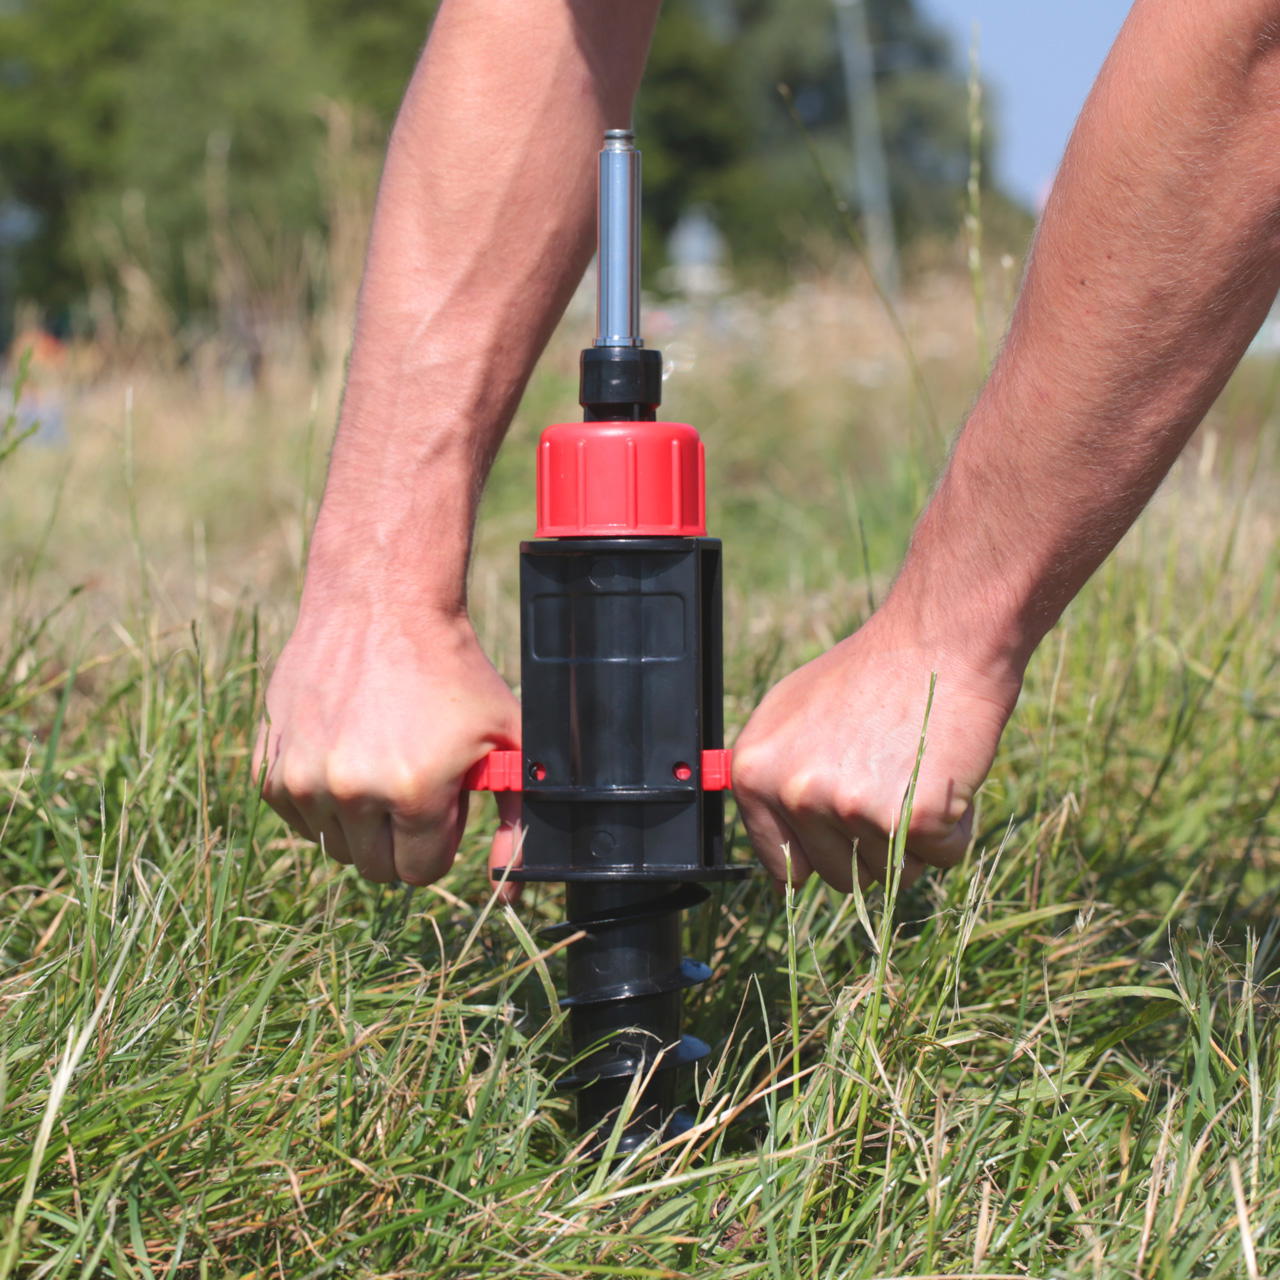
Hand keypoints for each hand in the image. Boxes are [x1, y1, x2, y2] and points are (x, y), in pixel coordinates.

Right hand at [254, 601, 521, 897]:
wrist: (381, 604)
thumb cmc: (455, 671)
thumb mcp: (508, 739)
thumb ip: (519, 819)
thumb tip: (511, 890)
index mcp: (414, 792)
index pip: (420, 872)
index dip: (437, 836)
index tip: (441, 796)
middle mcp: (352, 791)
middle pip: (376, 867)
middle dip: (400, 835)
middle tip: (413, 776)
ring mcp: (303, 779)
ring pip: (335, 845)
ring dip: (360, 818)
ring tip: (381, 755)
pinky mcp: (269, 765)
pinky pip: (299, 817)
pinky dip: (322, 797)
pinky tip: (345, 748)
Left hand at [731, 609, 1021, 893]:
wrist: (937, 641)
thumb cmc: (868, 674)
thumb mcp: (790, 715)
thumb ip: (772, 784)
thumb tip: (778, 870)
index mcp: (755, 773)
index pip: (783, 866)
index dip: (823, 853)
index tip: (844, 831)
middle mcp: (795, 794)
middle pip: (841, 877)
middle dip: (872, 845)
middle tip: (890, 781)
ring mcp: (850, 808)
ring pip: (893, 873)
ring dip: (914, 837)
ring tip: (914, 770)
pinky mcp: (911, 818)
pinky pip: (943, 857)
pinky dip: (956, 827)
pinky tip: (945, 774)